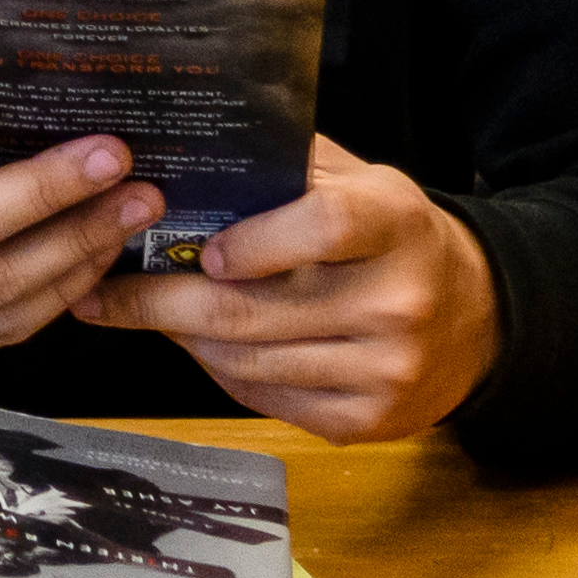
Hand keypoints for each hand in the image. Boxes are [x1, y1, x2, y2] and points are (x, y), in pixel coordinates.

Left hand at [133, 141, 495, 444]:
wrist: (478, 319)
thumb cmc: (395, 237)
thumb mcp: (361, 182)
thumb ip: (289, 169)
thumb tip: (188, 155)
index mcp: (397, 224)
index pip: (325, 226)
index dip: (255, 241)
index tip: (199, 248)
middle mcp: (398, 301)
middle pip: (257, 311)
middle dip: (160, 301)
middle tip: (99, 290)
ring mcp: (386, 370)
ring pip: (248, 360)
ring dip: (181, 337)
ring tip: (139, 311)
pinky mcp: (367, 421)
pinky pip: (265, 398)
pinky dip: (219, 371)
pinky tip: (197, 344)